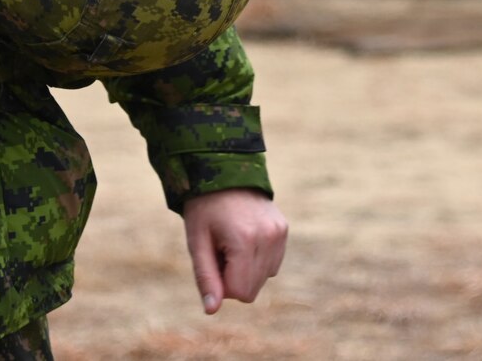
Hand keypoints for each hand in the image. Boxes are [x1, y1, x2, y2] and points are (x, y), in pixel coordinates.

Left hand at [181, 188, 286, 313]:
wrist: (225, 171)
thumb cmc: (204, 208)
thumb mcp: (197, 242)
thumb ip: (206, 277)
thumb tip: (212, 310)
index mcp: (245, 240)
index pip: (240, 292)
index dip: (222, 284)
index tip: (212, 260)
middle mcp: (268, 237)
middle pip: (253, 289)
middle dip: (234, 278)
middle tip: (221, 250)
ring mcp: (280, 233)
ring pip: (265, 278)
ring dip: (246, 269)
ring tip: (233, 242)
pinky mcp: (284, 229)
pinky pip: (273, 264)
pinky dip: (258, 259)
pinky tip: (245, 238)